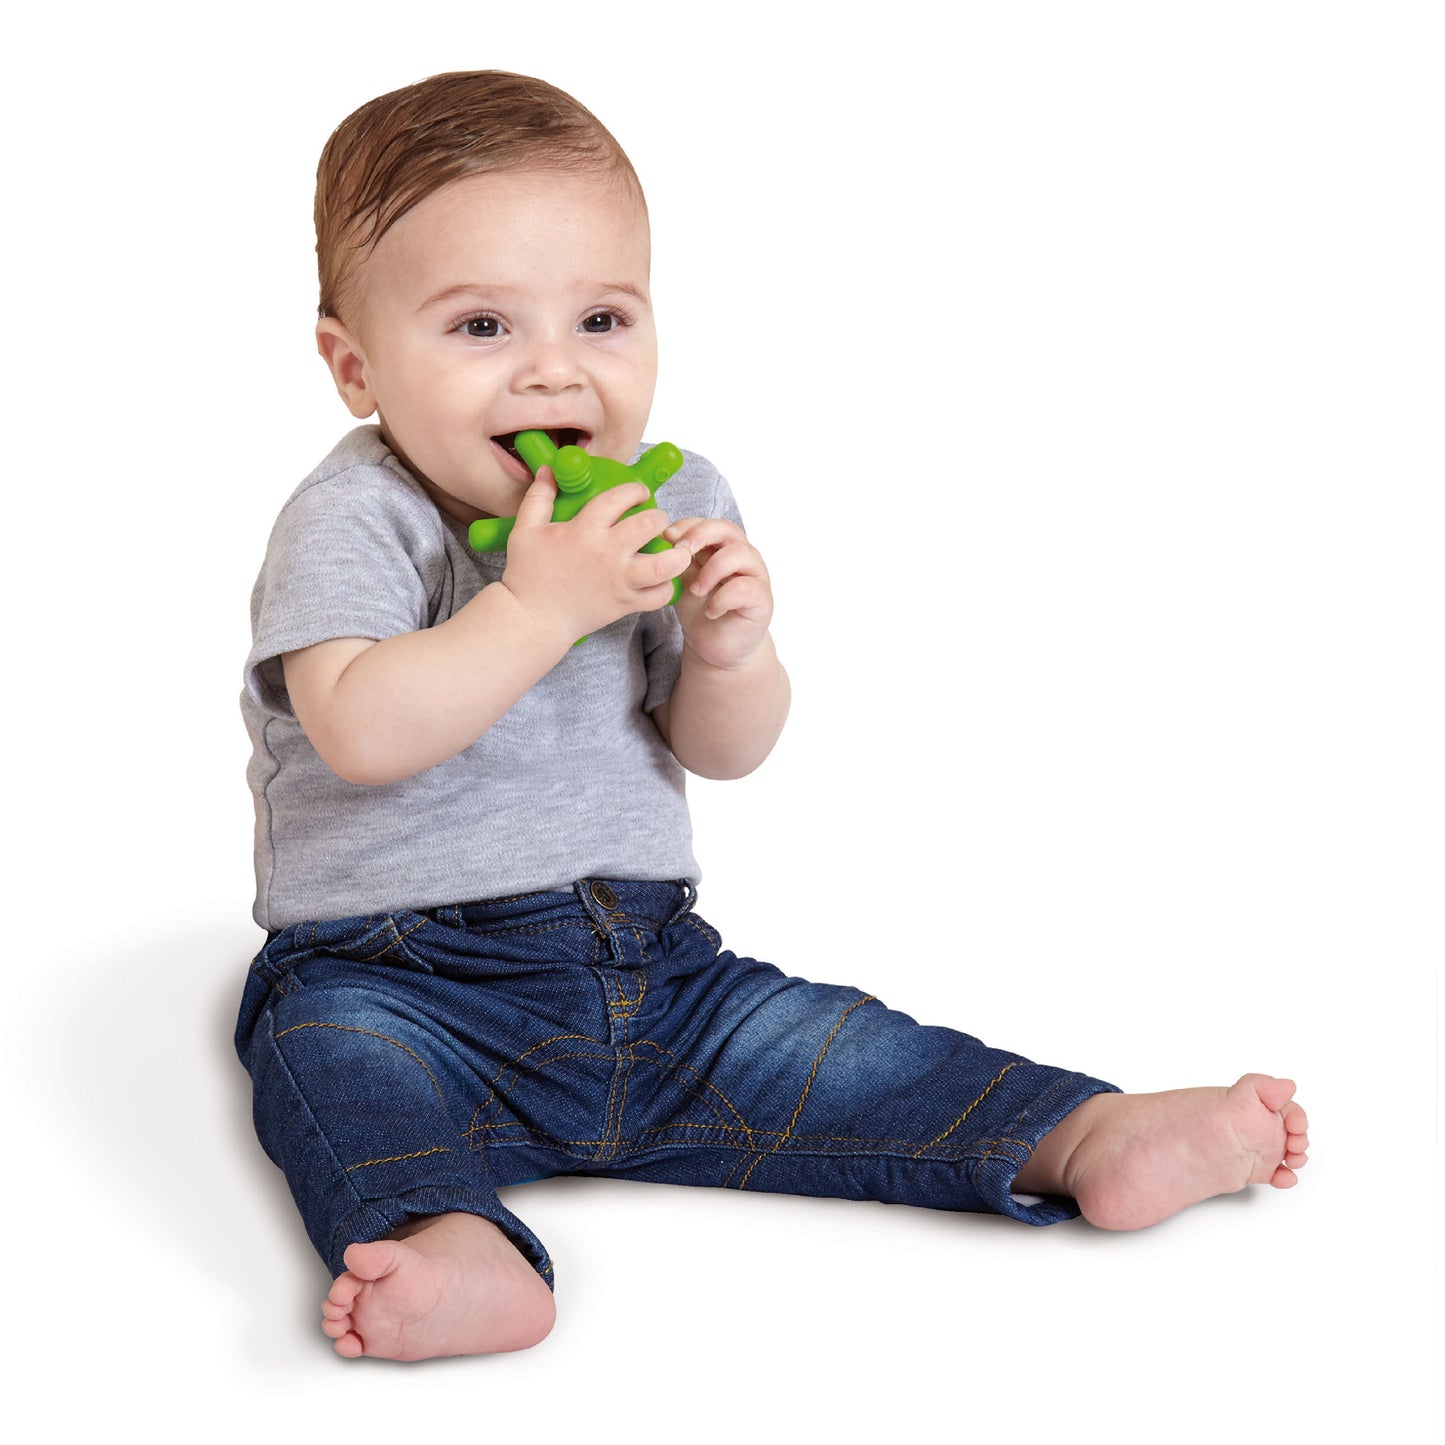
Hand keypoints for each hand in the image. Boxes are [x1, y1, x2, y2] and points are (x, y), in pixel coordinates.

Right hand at [501, 468, 692, 645]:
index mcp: (584, 530)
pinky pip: (660, 596)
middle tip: (655, 520)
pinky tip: (663, 579)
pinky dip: (667, 587)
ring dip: (676, 554)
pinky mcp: (625, 604)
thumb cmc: (527, 574)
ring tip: (676, 549)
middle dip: (658, 517)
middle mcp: (607, 553)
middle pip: (650, 524)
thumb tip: (548, 471)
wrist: (533, 619)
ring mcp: (619, 580)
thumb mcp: (526, 530)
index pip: (619, 498)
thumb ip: (539, 497)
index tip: (639, 493)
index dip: (634, 490)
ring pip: (665, 564)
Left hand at [664, 516, 773, 669]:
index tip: (666, 538)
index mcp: (720, 547)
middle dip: (700, 535)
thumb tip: (660, 540)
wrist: (715, 647)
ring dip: (712, 570)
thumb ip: (676, 560)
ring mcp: (754, 575)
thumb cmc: (700, 610)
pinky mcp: (762, 598)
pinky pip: (745, 588)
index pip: (707, 523)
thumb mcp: (681, 581)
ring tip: (696, 591)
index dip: (687, 526)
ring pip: (740, 553)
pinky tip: (711, 611)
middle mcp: (741, 555)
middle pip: (727, 528)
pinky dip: (722, 598)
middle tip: (680, 553)